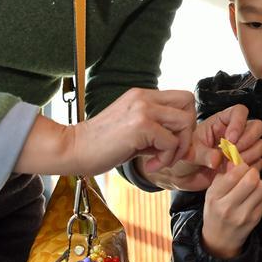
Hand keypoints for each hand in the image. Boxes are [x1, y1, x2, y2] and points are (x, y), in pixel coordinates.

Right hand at [55, 88, 197, 176]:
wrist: (72, 149)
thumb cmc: (101, 145)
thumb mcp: (134, 132)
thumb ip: (158, 132)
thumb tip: (185, 144)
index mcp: (142, 95)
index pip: (182, 98)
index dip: (184, 121)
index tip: (171, 142)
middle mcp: (144, 97)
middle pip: (189, 103)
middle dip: (187, 131)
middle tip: (171, 151)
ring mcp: (143, 109)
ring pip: (185, 122)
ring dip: (179, 147)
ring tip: (160, 160)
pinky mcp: (141, 125)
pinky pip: (171, 142)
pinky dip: (166, 158)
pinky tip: (149, 165)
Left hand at [142, 104, 261, 190]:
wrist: (182, 178)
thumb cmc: (183, 159)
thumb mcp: (188, 154)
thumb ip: (203, 155)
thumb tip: (218, 160)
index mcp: (220, 122)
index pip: (240, 111)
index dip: (239, 124)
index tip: (230, 140)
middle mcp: (234, 133)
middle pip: (257, 126)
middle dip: (248, 140)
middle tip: (234, 154)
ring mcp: (242, 149)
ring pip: (261, 144)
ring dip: (250, 155)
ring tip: (232, 166)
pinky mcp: (245, 164)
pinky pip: (259, 162)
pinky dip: (250, 168)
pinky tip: (235, 173)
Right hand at [201, 162, 261, 258]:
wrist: (220, 240)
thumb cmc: (215, 211)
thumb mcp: (212, 193)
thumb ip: (223, 176)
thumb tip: (237, 160)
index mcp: (214, 197)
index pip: (233, 175)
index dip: (241, 166)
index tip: (241, 167)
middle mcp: (228, 207)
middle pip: (251, 180)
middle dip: (252, 172)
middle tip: (249, 174)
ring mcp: (243, 215)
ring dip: (259, 182)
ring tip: (251, 185)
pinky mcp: (255, 219)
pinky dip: (261, 191)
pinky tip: (254, 194)